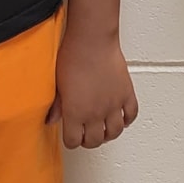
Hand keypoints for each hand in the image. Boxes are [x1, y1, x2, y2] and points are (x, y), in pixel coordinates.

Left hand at [53, 28, 138, 149]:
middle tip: (86, 134)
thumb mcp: (57, 84)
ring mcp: (113, 105)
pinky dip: (127, 119)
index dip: (72, 140)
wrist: (92, 41)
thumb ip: (56, 106)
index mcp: (75, 113)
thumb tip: (51, 118)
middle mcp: (95, 113)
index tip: (71, 135)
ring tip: (103, 128)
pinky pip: (131, 115)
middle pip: (95, 141)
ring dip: (108, 133)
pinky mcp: (126, 94)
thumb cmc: (73, 57)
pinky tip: (121, 116)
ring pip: (115, 132)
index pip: (74, 141)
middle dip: (89, 140)